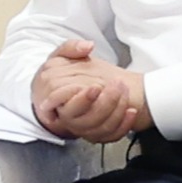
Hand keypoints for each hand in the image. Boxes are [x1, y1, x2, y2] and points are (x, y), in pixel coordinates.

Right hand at [28, 43, 149, 141]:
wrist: (50, 95)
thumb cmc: (55, 75)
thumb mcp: (58, 56)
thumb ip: (70, 47)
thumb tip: (88, 46)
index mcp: (55, 98)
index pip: (69, 106)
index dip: (84, 99)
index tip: (96, 87)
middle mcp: (67, 118)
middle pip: (88, 119)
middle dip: (107, 103)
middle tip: (118, 84)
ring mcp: (80, 128)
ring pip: (101, 128)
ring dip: (117, 111)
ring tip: (125, 91)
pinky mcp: (93, 134)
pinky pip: (110, 136)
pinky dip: (123, 125)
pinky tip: (131, 112)